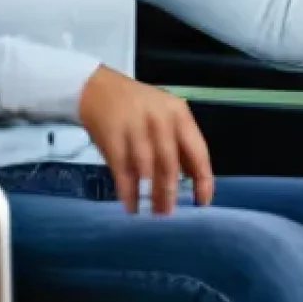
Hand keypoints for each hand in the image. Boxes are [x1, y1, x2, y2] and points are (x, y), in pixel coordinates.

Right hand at [78, 65, 213, 213]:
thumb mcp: (167, 115)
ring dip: (150, 195)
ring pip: (147, 169)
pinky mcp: (112, 137)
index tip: (202, 201)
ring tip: (152, 212)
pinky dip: (128, 191)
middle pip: (170, 163)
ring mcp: (135, 127)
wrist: (100, 89)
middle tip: (168, 212)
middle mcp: (159, 119)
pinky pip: (123, 171)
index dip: (202, 179)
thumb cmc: (139, 106)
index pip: (197, 150)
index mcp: (179, 113)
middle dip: (170, 192)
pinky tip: (131, 205)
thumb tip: (195, 178)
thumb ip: (181, 143)